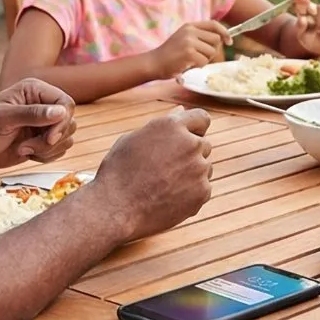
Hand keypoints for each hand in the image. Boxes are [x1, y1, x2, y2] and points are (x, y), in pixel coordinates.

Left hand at [0, 80, 76, 167]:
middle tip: (29, 146)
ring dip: (48, 149)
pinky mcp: (44, 140)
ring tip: (23, 149)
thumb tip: (60, 112)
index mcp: (35, 91)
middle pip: (69, 122)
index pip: (66, 103)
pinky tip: (26, 153)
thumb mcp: (4, 118)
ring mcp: (45, 124)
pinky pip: (59, 150)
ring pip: (67, 138)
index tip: (49, 138)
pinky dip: (46, 156)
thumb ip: (32, 114)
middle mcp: (44, 105)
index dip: (62, 122)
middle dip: (52, 140)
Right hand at [89, 109, 213, 239]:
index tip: (184, 139)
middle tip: (165, 169)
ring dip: (191, 174)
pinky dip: (190, 194)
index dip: (194, 128)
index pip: (201, 118)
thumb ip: (162, 124)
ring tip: (163, 186)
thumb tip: (181, 110)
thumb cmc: (118, 172)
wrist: (115, 209)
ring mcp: (199, 169)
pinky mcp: (202, 192)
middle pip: (203, 145)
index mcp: (172, 125)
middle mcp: (191, 143)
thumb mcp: (133, 139)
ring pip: (204, 168)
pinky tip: (168, 199)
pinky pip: (203, 188)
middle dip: (190, 154)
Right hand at [147, 21, 227, 79]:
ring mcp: (189, 41)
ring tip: (192, 60)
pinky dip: (198, 66)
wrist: (154, 63)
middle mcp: (190, 31)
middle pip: (216, 39)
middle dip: (212, 50)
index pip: (214, 24)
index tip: (229, 41)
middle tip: (200, 56)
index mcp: (190, 25)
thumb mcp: (184, 38)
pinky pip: (204, 61)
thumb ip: (199, 36)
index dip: (224, 32)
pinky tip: (188, 65)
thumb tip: (222, 39)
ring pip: (212, 52)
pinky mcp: (188, 52)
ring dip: (205, 60)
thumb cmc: (170, 54)